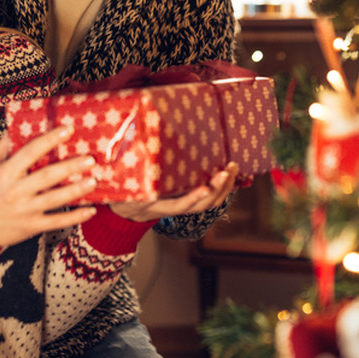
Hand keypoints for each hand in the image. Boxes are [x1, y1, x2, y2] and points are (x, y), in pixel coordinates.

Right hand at [0, 127, 96, 247]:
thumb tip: (15, 126)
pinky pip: (57, 222)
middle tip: (90, 159)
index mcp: (6, 173)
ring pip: (55, 199)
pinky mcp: (32, 226)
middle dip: (70, 167)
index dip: (50, 139)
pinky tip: (91, 210)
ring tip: (94, 181)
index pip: (31, 152)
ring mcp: (26, 210)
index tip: (68, 129)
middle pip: (47, 176)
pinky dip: (75, 217)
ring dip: (76, 191)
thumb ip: (2, 147)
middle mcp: (17, 191)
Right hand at [110, 162, 237, 222]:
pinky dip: (222, 188)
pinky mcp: (190, 201)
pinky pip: (210, 198)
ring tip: (232, 168)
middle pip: (202, 205)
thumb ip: (130, 171)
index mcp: (158, 206)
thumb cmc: (125, 194)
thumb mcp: (125, 185)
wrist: (127, 213)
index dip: (193, 198)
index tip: (205, 187)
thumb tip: (129, 144)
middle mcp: (174, 208)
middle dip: (218, 189)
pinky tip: (229, 173)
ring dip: (225, 187)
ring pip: (210, 203)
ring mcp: (184, 206)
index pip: (180, 205)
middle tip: (227, 170)